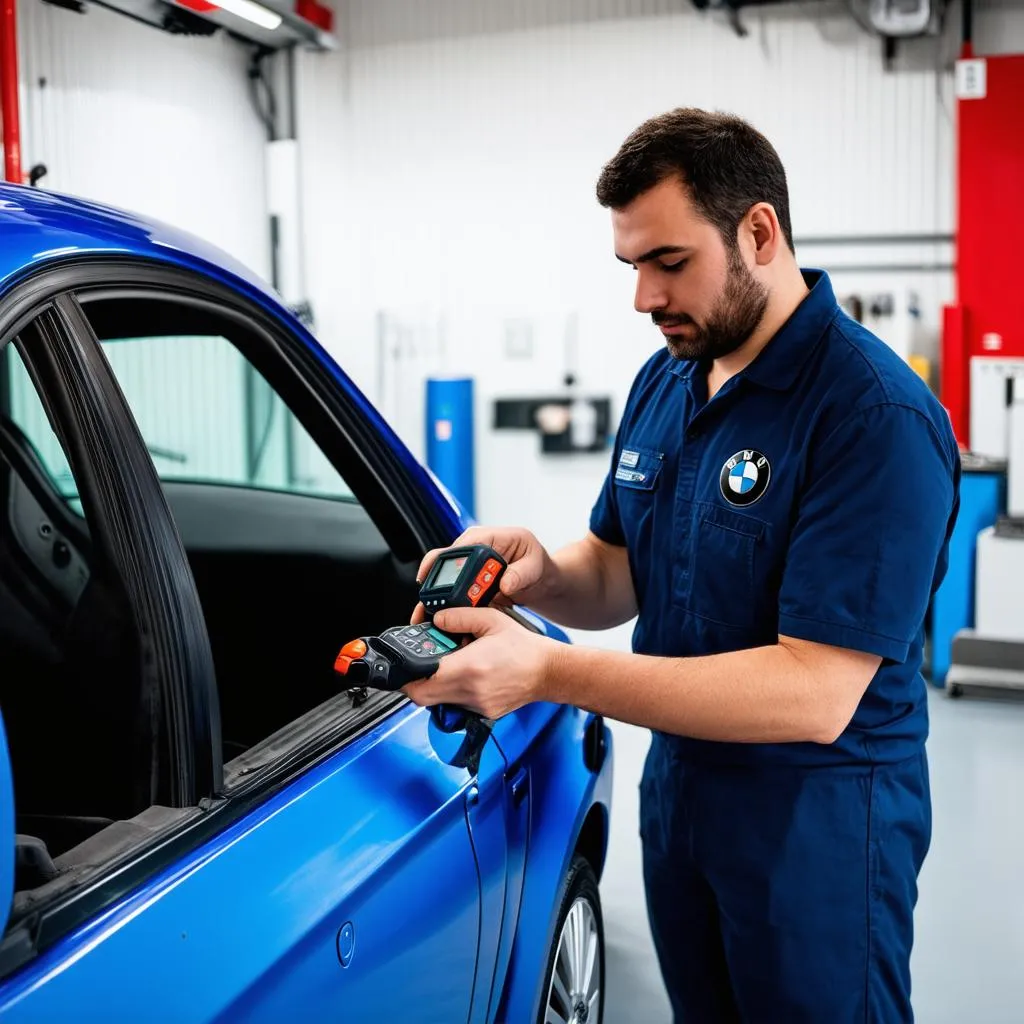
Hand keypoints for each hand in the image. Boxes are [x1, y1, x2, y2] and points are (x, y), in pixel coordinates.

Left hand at [402, 607, 555, 719]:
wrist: (548, 672)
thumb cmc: (524, 648)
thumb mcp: (491, 620)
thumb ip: (460, 617)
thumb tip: (437, 619)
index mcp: (470, 667)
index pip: (422, 681)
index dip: (406, 674)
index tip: (404, 663)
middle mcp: (471, 691)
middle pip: (423, 698)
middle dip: (412, 683)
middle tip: (415, 667)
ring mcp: (477, 706)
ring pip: (438, 702)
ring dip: (433, 686)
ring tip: (445, 667)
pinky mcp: (484, 712)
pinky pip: (456, 705)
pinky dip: (452, 691)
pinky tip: (465, 675)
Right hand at [410, 525, 554, 624]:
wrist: (538, 578)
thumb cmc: (535, 562)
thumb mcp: (534, 564)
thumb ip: (521, 573)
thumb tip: (505, 583)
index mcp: (486, 537)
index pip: (459, 547)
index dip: (445, 563)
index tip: (441, 582)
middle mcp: (471, 549)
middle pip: (443, 565)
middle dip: (434, 585)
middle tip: (431, 605)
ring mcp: (466, 566)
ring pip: (442, 581)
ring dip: (436, 598)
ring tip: (428, 615)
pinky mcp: (466, 582)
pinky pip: (451, 593)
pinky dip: (446, 606)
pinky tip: (442, 618)